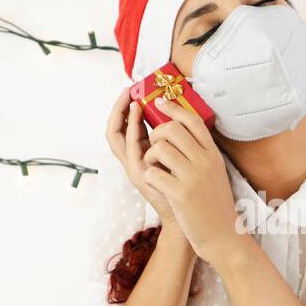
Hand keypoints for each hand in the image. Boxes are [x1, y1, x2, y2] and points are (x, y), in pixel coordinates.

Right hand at [104, 85, 176, 227]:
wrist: (191, 216)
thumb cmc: (190, 187)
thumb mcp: (181, 156)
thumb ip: (176, 138)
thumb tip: (181, 112)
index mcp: (143, 154)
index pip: (125, 127)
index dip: (125, 108)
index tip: (134, 90)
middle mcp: (133, 160)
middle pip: (114, 129)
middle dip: (118, 107)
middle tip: (127, 90)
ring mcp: (133, 167)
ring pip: (116, 136)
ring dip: (122, 115)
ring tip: (131, 100)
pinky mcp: (138, 174)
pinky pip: (129, 147)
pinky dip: (131, 129)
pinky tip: (137, 117)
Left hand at [140, 98, 249, 267]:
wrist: (224, 237)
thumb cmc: (215, 205)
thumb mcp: (215, 173)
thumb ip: (201, 153)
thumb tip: (180, 133)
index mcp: (213, 154)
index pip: (192, 120)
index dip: (173, 108)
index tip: (159, 103)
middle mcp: (205, 162)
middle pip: (171, 129)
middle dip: (155, 135)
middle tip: (154, 147)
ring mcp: (193, 177)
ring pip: (159, 148)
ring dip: (150, 157)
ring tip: (154, 169)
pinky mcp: (181, 194)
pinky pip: (153, 173)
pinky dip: (149, 177)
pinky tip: (157, 185)